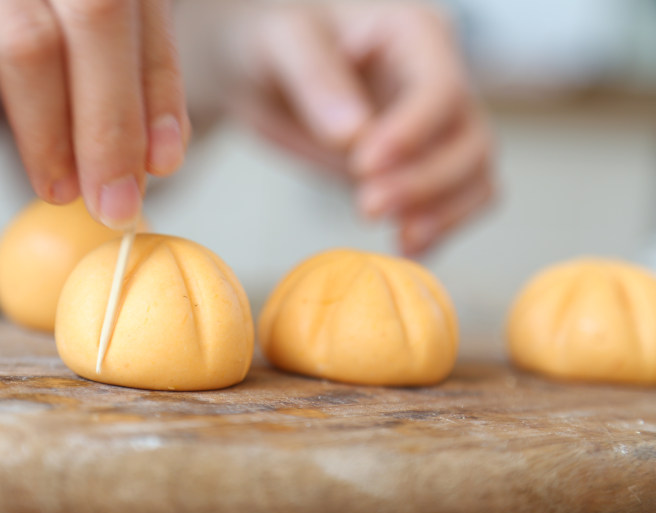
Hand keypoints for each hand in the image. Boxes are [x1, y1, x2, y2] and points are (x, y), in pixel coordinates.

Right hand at [0, 0, 189, 227]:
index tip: (163, 163)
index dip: (159, 92)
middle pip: (97, 20)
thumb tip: (158, 154)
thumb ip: (115, 55)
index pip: (139, 11)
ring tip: (59, 188)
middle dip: (111, 128)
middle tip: (115, 205)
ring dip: (50, 137)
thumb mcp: (61, 4)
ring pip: (29, 45)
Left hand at [219, 1, 492, 255]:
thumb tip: (353, 134)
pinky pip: (456, 203)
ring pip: (475, 175)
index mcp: (415, 34)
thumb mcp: (281, 43)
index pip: (441, 87)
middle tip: (367, 207)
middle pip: (469, 139)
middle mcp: (438, 80)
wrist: (265, 75)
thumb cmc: (274, 42)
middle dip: (426, 181)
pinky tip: (405, 249)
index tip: (363, 165)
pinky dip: (441, 230)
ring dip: (443, 212)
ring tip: (399, 237)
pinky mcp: (421, 167)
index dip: (413, 133)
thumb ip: (315, 77)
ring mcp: (434, 128)